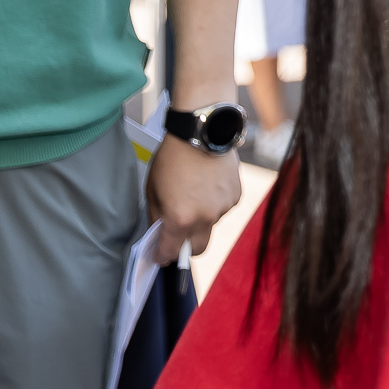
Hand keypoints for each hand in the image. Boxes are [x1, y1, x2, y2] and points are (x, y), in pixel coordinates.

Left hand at [147, 133, 241, 256]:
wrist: (202, 132)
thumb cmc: (172, 159)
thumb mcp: (152, 189)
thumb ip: (156, 216)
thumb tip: (159, 232)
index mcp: (180, 219)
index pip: (170, 252)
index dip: (162, 256)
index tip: (159, 256)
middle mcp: (205, 218)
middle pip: (198, 249)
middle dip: (186, 248)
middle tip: (178, 234)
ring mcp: (223, 207)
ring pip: (210, 226)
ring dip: (201, 219)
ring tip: (195, 193)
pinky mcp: (236, 196)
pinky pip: (223, 209)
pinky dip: (214, 203)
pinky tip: (208, 185)